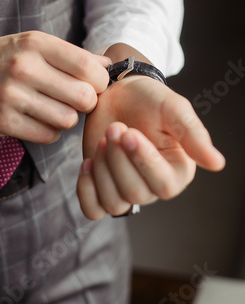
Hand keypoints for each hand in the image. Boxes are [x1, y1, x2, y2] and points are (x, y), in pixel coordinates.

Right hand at [0, 31, 109, 142]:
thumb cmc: (2, 58)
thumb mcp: (33, 44)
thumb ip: (72, 55)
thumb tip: (108, 64)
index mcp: (36, 44)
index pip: (88, 67)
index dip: (100, 80)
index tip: (94, 83)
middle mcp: (24, 68)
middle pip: (84, 97)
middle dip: (87, 102)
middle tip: (76, 99)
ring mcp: (11, 96)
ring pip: (68, 120)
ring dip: (67, 118)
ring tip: (55, 108)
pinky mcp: (2, 121)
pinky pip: (47, 136)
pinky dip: (50, 131)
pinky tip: (40, 119)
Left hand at [77, 75, 225, 219]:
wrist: (118, 94)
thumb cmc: (149, 100)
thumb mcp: (174, 109)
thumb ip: (193, 134)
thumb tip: (217, 163)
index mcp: (177, 170)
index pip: (164, 185)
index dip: (143, 161)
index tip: (129, 131)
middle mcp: (153, 185)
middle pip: (135, 194)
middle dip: (119, 159)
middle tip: (114, 127)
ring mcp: (125, 189)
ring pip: (114, 203)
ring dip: (102, 170)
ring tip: (103, 139)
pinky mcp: (102, 187)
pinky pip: (93, 209)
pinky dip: (86, 190)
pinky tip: (87, 162)